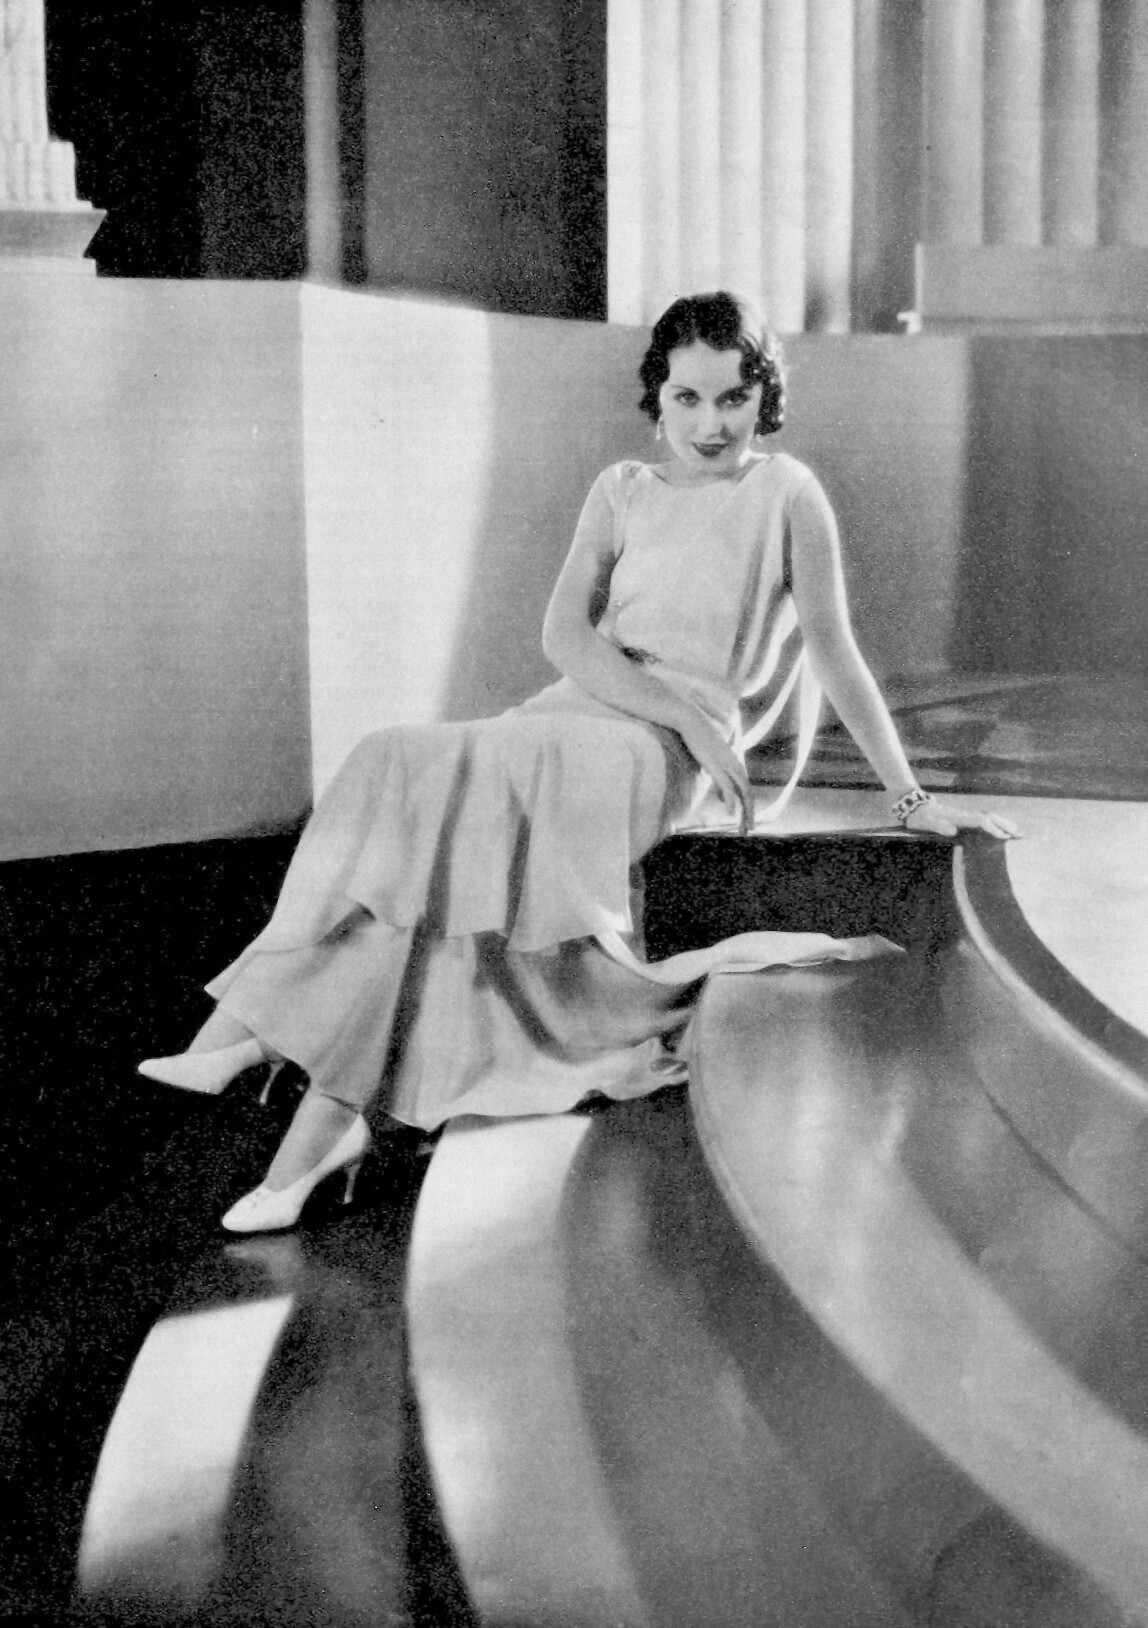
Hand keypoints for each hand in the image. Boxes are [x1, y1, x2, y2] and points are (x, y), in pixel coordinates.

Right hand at [679, 716, 753, 834]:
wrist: (691, 722)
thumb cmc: (699, 740)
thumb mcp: (712, 762)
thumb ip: (720, 780)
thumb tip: (722, 797)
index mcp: (736, 765)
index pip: (747, 790)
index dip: (749, 807)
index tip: (748, 822)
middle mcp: (736, 765)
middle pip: (748, 793)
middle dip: (750, 814)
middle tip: (749, 830)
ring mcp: (727, 765)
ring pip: (742, 792)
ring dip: (744, 812)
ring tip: (744, 827)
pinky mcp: (716, 765)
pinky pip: (726, 786)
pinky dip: (729, 801)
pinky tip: (729, 813)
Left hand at [904, 797, 1019, 840]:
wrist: (915, 807)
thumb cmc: (920, 818)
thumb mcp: (926, 823)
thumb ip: (938, 826)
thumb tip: (952, 830)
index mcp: (960, 816)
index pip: (982, 821)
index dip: (994, 829)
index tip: (1005, 838)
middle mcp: (966, 814)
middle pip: (990, 817)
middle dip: (1006, 825)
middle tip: (1022, 835)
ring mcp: (966, 815)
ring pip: (989, 817)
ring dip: (1004, 823)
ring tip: (1018, 831)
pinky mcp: (964, 818)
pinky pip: (984, 820)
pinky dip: (996, 824)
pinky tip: (1000, 830)